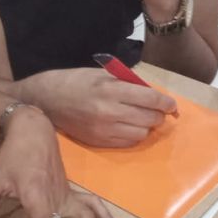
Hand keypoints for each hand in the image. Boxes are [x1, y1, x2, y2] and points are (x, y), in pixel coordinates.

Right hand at [31, 68, 177, 146]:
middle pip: (150, 118)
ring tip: (143, 118)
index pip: (151, 99)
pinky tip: (130, 127)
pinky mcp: (99, 142)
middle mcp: (110, 111)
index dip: (166, 102)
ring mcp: (104, 130)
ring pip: (141, 133)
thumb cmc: (75, 81)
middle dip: (159, 115)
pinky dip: (135, 135)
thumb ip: (127, 83)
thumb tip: (152, 94)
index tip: (171, 104)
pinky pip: (128, 143)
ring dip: (147, 126)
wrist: (46, 100)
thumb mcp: (102, 74)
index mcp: (111, 90)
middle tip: (159, 110)